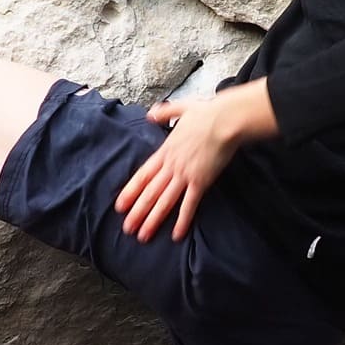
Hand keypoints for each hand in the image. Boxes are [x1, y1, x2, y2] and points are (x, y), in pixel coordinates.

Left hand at [112, 82, 273, 242]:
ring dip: (153, 220)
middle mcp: (171, 166)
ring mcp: (185, 175)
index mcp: (165, 151)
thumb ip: (164, 113)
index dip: (130, 192)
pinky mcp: (201, 181)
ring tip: (143, 235)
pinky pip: (189, 205)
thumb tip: (150, 113)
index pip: (143, 175)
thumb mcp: (180, 109)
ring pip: (164, 201)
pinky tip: (176, 235)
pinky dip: (182, 220)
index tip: (120, 206)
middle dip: (137, 212)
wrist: (225, 120)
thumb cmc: (207, 113)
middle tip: (127, 229)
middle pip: (150, 193)